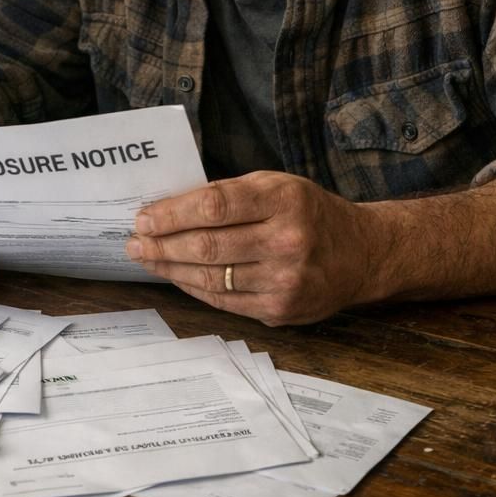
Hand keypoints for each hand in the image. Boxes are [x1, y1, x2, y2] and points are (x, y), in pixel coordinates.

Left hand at [125, 172, 381, 325]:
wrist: (361, 254)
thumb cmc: (308, 213)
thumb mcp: (276, 186)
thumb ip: (228, 194)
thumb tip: (168, 208)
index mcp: (284, 199)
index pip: (214, 206)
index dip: (171, 214)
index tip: (142, 218)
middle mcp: (288, 241)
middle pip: (207, 245)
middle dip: (161, 245)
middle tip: (134, 243)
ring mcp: (286, 280)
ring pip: (211, 277)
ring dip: (170, 269)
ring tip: (147, 259)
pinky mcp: (281, 310)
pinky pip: (224, 300)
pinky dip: (193, 288)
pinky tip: (176, 276)